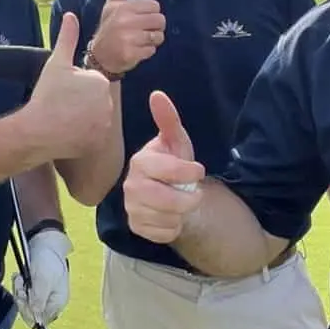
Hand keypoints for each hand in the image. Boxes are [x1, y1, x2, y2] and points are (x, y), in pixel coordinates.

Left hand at [11, 229, 72, 326]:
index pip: (41, 320)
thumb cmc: (48, 260)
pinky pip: (24, 295)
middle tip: (20, 285)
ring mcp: (43, 296)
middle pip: (32, 313)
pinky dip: (19, 287)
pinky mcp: (36, 289)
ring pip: (26, 304)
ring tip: (20, 278)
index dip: (28, 312)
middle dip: (22, 299)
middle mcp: (51, 302)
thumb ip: (39, 300)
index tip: (22, 297)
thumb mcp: (43, 281)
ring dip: (19, 291)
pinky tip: (19, 277)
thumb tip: (36, 320)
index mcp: (57, 303)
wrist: (45, 243)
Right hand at [24, 12, 113, 159]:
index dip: (74, 87)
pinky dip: (83, 136)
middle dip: (80, 103)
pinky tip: (67, 133)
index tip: (61, 93)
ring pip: (94, 118)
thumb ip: (67, 38)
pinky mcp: (100, 141)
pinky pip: (93, 136)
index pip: (90, 83)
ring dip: (82, 119)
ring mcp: (105, 123)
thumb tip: (71, 15)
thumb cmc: (46, 95)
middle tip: (61, 106)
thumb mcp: (56, 63)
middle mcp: (108, 101)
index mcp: (99, 81)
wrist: (37, 130)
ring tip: (62, 120)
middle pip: (94, 101)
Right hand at [88, 0, 164, 75]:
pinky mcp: (131, 54)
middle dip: (155, 27)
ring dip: (152, 41)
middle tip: (143, 31)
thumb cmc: (108, 28)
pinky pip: (152, 50)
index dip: (150, 13)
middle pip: (160, 20)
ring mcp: (128, 38)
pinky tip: (136, 51)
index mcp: (123, 8)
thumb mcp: (111, 6)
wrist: (99, 56)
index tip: (140, 19)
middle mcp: (125, 21)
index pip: (155, 6)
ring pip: (158, 36)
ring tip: (140, 41)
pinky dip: (147, 52)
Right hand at [123, 91, 205, 243]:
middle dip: (187, 199)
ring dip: (181, 213)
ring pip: (166, 218)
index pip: (166, 170)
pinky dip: (173, 227)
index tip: (199, 170)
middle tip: (194, 192)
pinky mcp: (136, 227)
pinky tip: (170, 216)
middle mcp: (130, 185)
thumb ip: (168, 120)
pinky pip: (162, 233)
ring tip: (180, 202)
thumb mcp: (176, 142)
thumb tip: (157, 94)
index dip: (186, 172)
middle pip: (166, 200)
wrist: (168, 193)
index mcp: (140, 162)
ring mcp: (131, 207)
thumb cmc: (172, 164)